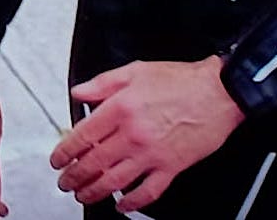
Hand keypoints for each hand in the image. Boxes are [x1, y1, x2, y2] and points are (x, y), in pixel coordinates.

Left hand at [50, 56, 243, 212]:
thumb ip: (102, 83)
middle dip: (74, 176)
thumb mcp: (135, 70)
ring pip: (115, 180)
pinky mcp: (171, 167)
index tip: (57, 160)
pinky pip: (148, 192)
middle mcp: (133, 134)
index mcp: (121, 109)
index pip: (82, 136)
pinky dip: (132, 203)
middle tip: (65, 182)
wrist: (218, 92)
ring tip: (83, 195)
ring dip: (94, 191)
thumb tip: (79, 93)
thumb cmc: (181, 81)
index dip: (65, 151)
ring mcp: (152, 154)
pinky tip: (121, 205)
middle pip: (94, 163)